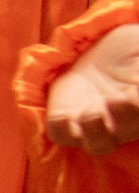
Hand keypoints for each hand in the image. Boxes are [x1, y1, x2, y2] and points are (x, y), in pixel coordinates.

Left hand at [45, 22, 138, 154]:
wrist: (99, 47)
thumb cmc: (131, 49)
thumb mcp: (138, 49)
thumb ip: (137, 63)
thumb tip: (134, 81)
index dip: (138, 105)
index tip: (134, 88)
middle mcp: (123, 121)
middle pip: (128, 132)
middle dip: (127, 118)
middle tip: (119, 99)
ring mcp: (94, 123)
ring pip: (98, 145)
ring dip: (95, 134)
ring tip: (92, 112)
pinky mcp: (65, 118)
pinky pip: (61, 134)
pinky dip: (61, 129)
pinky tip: (62, 116)